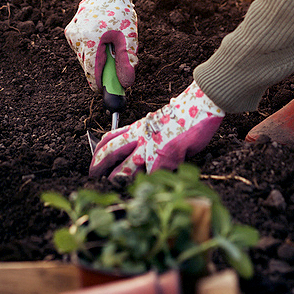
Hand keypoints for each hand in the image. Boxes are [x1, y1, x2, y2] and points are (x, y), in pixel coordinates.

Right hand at [64, 0, 138, 90]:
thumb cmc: (121, 13)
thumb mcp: (128, 38)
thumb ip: (126, 62)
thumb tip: (125, 84)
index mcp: (91, 41)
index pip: (91, 72)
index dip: (99, 84)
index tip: (106, 90)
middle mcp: (77, 38)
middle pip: (86, 66)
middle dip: (99, 71)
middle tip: (112, 70)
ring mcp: (71, 34)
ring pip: (82, 57)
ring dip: (95, 59)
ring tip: (108, 46)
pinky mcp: (70, 30)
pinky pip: (80, 48)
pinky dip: (90, 49)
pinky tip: (100, 38)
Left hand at [90, 82, 223, 179]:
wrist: (200, 104)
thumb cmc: (184, 115)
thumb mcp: (158, 123)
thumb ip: (147, 136)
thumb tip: (142, 153)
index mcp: (138, 128)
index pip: (110, 138)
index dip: (98, 151)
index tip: (93, 161)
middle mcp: (140, 137)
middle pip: (111, 152)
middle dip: (98, 165)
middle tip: (93, 176)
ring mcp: (151, 147)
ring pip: (126, 168)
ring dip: (119, 180)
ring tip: (115, 187)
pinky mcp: (165, 156)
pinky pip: (152, 175)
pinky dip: (149, 184)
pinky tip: (147, 189)